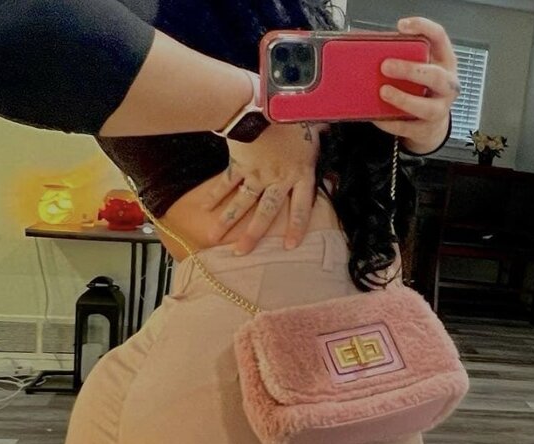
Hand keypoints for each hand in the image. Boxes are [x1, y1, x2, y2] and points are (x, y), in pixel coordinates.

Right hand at [200, 120, 328, 254]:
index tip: (288, 246)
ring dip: (227, 221)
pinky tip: (205, 208)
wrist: (264, 101)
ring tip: (213, 237)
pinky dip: (214, 194)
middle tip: (241, 252)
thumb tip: (328, 126)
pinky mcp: (239, 163)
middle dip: (253, 234)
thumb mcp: (313, 121)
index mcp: (300, 173)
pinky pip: (226, 182)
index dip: (296, 227)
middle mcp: (278, 179)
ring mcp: (256, 173)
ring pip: (242, 202)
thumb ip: (321, 130)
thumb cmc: (292, 110)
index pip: (301, 206)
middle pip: (266, 212)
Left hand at [373, 16, 459, 153]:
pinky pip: (407, 127)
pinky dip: (390, 122)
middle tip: (385, 66)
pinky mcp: (426, 130)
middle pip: (435, 76)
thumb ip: (406, 56)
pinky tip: (377, 116)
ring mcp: (439, 109)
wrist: (431, 123)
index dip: (423, 28)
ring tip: (383, 92)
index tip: (402, 26)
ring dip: (403, 99)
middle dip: (410, 70)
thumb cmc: (422, 88)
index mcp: (445, 62)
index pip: (439, 37)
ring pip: (426, 107)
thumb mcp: (421, 67)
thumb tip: (374, 51)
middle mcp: (447, 86)